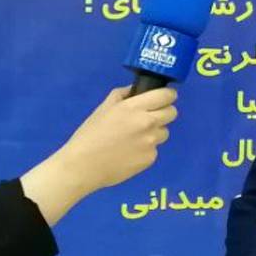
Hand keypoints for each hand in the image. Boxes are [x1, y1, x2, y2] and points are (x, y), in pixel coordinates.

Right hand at [21, 86, 177, 223]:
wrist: (83, 166)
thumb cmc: (90, 134)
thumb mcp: (104, 108)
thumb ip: (123, 95)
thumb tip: (137, 90)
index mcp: (135, 108)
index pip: (167, 96)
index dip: (167, 95)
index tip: (164, 97)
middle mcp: (147, 123)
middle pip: (172, 112)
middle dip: (164, 111)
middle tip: (149, 116)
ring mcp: (151, 143)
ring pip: (164, 132)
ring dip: (155, 131)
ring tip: (134, 138)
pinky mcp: (150, 159)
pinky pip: (155, 149)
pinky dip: (146, 149)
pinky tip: (129, 153)